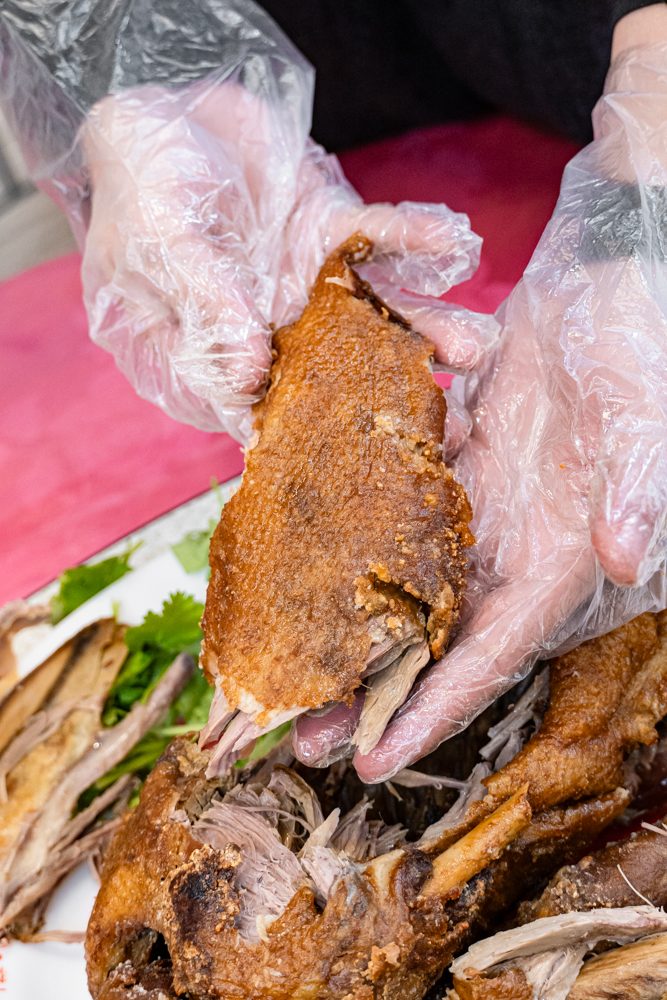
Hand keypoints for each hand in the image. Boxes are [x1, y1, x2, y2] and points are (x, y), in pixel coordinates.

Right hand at [81, 78, 497, 441]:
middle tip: (454, 425)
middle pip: (342, 375)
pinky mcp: (332, 231)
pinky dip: (416, 238)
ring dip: (426, 329)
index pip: (270, 410)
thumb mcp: (159, 250)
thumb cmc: (137, 191)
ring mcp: (309, 284)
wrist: (164, 115)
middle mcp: (274, 331)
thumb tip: (250, 377)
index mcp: (220, 355)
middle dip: (396, 398)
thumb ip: (208, 306)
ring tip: (475, 346)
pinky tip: (456, 243)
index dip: (320, 439)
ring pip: (374, 316)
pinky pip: (379, 238)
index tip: (374, 466)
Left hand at [294, 30, 666, 780]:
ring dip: (342, 628)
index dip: (431, 713)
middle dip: (366, 692)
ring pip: (395, 586)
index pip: (488, 657)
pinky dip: (342, 539)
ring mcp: (468, 509)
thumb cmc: (636, 354)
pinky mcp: (441, 466)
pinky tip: (290, 555)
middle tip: (296, 735)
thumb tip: (628, 556)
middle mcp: (503, 548)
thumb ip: (638, 488)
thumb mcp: (642, 419)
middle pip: (428, 640)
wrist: (602, 286)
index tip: (369, 760)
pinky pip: (384, 513)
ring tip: (280, 666)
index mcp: (552, 560)